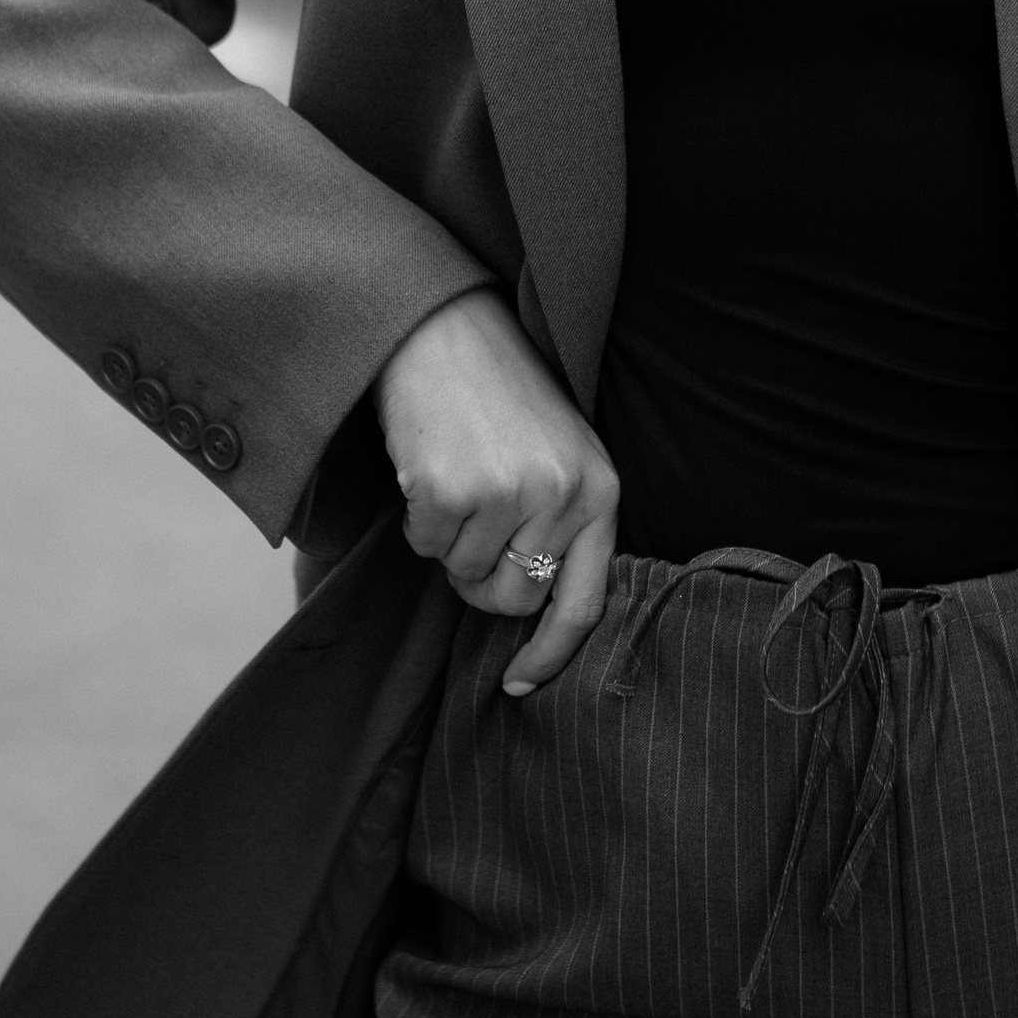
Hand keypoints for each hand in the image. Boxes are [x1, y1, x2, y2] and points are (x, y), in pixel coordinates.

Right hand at [377, 289, 619, 695]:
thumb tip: (531, 609)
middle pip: (512, 598)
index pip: (584, 602)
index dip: (551, 655)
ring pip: (461, 574)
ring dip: (448, 541)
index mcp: (601, 491)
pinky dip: (417, 520)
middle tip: (470, 525)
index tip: (519, 686)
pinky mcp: (451, 491)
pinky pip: (424, 547)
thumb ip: (562, 524)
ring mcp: (508, 494)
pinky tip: (429, 468)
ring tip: (456, 477)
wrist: (446, 331)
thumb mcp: (561, 455)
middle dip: (480, 580)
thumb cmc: (501, 397)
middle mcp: (562, 496)